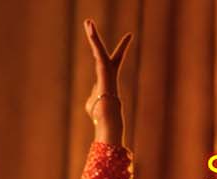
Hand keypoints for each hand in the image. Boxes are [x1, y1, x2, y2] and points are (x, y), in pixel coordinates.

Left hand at [84, 19, 132, 145]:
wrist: (107, 118)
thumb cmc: (100, 115)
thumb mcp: (93, 105)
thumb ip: (93, 98)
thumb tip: (93, 101)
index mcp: (106, 79)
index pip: (111, 61)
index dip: (119, 50)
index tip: (128, 37)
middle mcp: (108, 72)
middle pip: (102, 52)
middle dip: (96, 39)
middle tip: (91, 23)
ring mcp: (107, 70)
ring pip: (99, 49)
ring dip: (92, 35)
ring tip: (87, 22)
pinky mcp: (105, 69)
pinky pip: (99, 52)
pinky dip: (95, 42)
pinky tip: (90, 31)